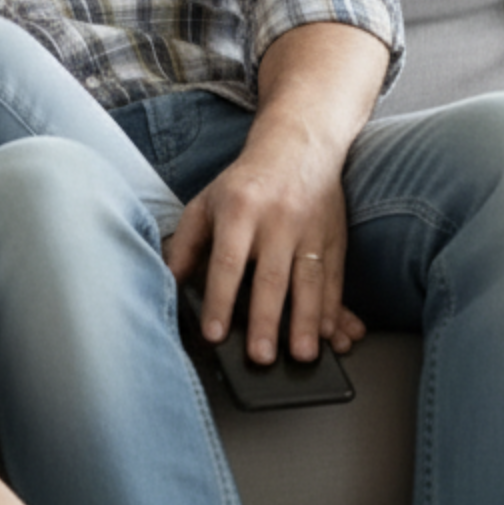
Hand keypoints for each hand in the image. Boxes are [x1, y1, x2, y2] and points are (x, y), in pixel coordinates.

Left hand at [164, 122, 353, 365]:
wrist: (298, 147)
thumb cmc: (244, 184)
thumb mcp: (205, 203)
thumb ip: (185, 244)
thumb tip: (168, 281)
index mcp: (238, 211)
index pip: (227, 262)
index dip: (220, 299)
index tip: (215, 333)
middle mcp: (276, 221)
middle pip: (271, 277)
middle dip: (266, 320)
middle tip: (261, 357)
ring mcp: (310, 231)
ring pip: (310, 282)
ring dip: (307, 322)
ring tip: (302, 355)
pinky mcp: (336, 238)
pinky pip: (336, 279)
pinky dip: (334, 309)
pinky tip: (330, 335)